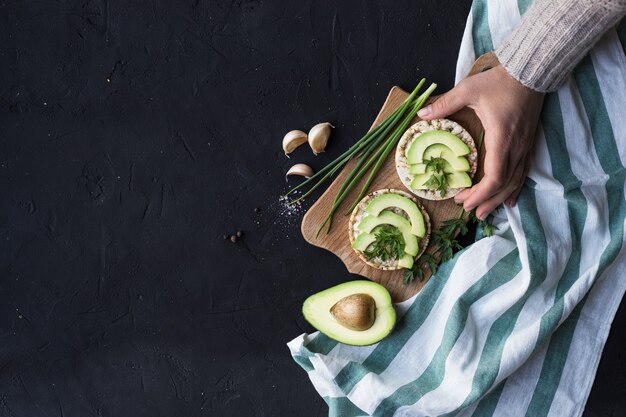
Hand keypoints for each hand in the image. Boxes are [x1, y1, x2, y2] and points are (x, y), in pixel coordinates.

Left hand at [417, 64, 543, 219]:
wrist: (531, 71)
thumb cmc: (500, 81)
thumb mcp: (468, 90)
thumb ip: (445, 104)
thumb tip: (421, 114)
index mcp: (501, 139)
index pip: (494, 177)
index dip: (479, 193)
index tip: (462, 199)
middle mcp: (516, 147)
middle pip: (503, 185)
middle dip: (485, 201)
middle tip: (468, 211)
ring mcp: (525, 147)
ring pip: (514, 182)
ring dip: (499, 199)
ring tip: (484, 212)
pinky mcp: (529, 143)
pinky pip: (523, 172)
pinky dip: (514, 188)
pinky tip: (509, 200)